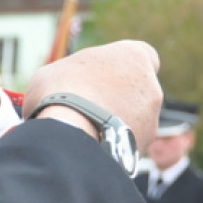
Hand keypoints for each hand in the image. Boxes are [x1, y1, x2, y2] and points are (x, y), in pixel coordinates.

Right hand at [24, 41, 161, 150]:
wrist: (70, 134)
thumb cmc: (59, 93)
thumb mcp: (51, 72)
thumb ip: (67, 75)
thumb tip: (60, 88)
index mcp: (132, 55)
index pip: (142, 55)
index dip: (122, 66)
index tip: (103, 76)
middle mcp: (150, 85)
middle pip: (135, 90)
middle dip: (116, 98)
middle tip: (86, 107)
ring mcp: (151, 118)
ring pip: (134, 119)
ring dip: (113, 123)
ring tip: (82, 131)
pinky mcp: (142, 145)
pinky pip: (126, 144)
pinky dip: (111, 145)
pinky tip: (88, 147)